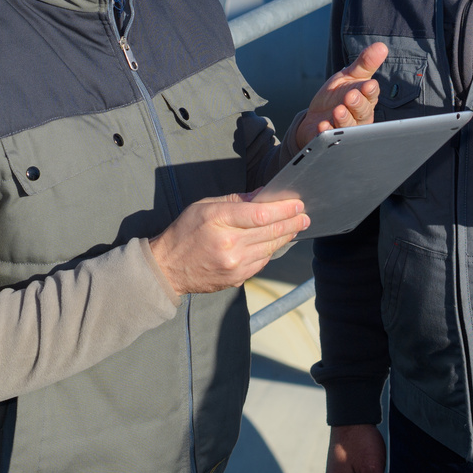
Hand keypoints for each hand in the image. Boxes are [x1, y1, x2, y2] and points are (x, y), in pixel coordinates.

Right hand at [148, 194, 307, 294]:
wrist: (168, 268)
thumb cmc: (184, 232)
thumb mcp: (204, 206)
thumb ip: (235, 201)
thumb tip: (263, 195)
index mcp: (219, 220)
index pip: (261, 214)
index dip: (284, 209)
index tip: (297, 204)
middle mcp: (229, 244)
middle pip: (270, 231)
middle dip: (292, 222)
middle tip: (305, 216)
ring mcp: (234, 264)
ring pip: (270, 248)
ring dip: (286, 237)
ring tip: (296, 227)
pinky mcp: (237, 278)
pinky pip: (262, 262)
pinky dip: (271, 251)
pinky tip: (276, 242)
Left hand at [289, 43, 388, 151]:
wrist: (316, 115)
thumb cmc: (338, 95)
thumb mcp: (350, 76)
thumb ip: (364, 64)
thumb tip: (381, 46)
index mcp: (365, 100)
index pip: (371, 95)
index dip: (370, 91)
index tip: (368, 85)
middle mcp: (358, 116)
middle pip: (362, 112)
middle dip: (357, 104)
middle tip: (350, 96)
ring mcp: (344, 128)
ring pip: (349, 127)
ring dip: (344, 119)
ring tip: (337, 110)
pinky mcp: (329, 137)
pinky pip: (330, 137)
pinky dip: (326, 132)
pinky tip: (322, 126)